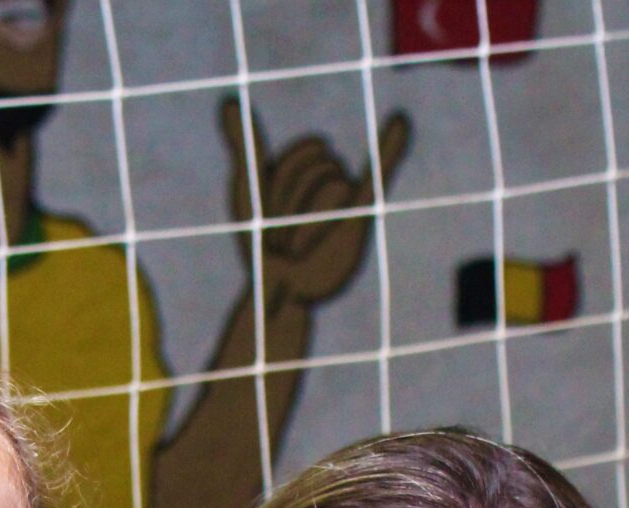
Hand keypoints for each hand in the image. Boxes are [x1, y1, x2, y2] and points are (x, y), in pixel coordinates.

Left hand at [220, 96, 412, 308]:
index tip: (271, 205)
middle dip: (293, 205)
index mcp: (302, 165)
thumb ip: (246, 145)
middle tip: (283, 235)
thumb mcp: (248, 190)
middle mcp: (327, 177)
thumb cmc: (259, 239)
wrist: (278, 288)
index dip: (284, 179)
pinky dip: (390, 149)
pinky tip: (398, 121)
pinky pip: (378, 175)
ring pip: (333, 189)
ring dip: (308, 224)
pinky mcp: (360, 217)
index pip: (304, 152)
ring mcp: (345, 196)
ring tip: (300, 246)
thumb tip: (230, 99)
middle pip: (318, 169)